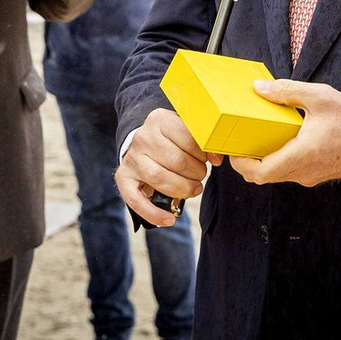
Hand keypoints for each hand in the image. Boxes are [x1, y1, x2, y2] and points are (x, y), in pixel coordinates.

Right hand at [115, 109, 218, 227]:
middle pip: (176, 161)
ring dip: (182, 190)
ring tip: (192, 190)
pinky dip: (154, 214)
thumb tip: (217, 158)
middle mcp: (143, 137)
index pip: (188, 139)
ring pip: (160, 178)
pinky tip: (169, 219)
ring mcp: (132, 158)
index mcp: (160, 120)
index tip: (207, 160)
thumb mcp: (185, 133)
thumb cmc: (170, 141)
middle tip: (200, 177)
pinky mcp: (123, 177)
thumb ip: (203, 142)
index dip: (202, 155)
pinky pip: (136, 200)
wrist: (141, 145)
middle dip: (195, 174)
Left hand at [231, 80, 340, 186]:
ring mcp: (311, 176)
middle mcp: (304, 172)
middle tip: (239, 139)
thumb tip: (259, 89)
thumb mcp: (320, 97)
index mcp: (302, 156)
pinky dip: (278, 159)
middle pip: (264, 176)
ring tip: (256, 135)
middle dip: (247, 162)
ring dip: (263, 160)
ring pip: (277, 175)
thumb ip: (287, 91)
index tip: (231, 148)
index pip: (261, 173)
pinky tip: (279, 138)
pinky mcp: (317, 174)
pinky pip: (290, 171)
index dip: (241, 164)